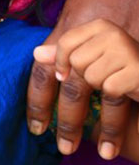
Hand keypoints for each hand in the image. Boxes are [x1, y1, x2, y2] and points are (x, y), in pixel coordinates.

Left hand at [27, 0, 138, 156]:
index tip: (36, 125)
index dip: (39, 100)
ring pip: (92, 86)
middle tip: (60, 146)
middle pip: (69, 83)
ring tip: (98, 152)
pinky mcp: (137, 60)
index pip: (47, 68)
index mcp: (78, 26)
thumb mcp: (83, 13)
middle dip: (65, 121)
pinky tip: (117, 139)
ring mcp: (119, 45)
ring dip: (100, 126)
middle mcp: (95, 35)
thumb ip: (64, 39)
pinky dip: (117, 117)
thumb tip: (39, 58)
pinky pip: (115, 90)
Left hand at [34, 19, 138, 157]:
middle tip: (66, 137)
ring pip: (90, 77)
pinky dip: (115, 98)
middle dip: (74, 94)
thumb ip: (66, 55)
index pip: (65, 42)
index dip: (57, 63)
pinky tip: (126, 101)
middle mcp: (112, 32)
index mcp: (98, 27)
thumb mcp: (94, 61)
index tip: (59, 79)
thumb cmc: (124, 74)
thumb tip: (36, 53)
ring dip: (100, 91)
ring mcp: (126, 48)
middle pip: (76, 63)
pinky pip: (109, 89)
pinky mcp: (137, 69)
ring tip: (113, 101)